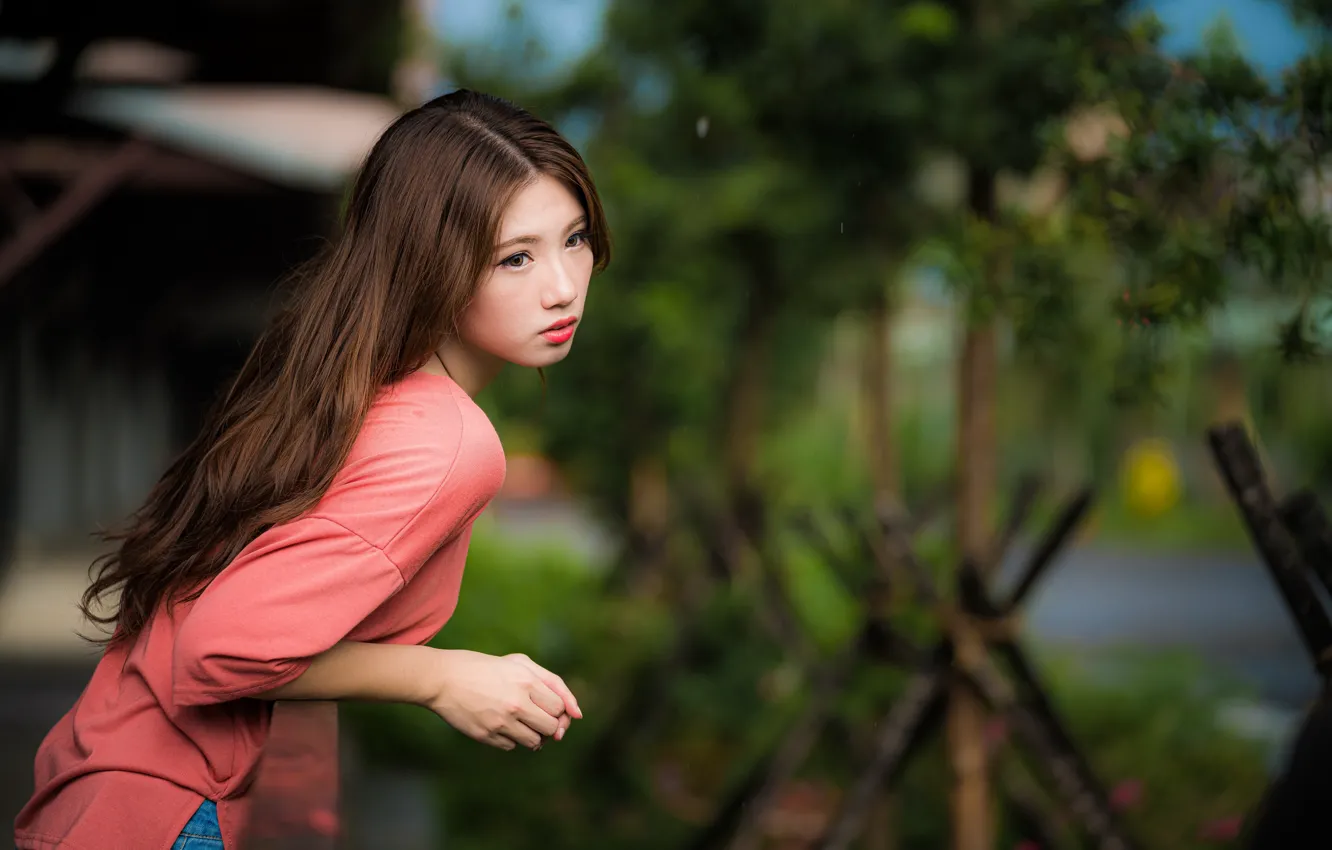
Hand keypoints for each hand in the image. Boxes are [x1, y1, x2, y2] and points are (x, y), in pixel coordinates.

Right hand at [426, 649, 580, 750]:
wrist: (443, 679)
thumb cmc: (487, 668)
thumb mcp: (521, 664)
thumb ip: (553, 683)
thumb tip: (577, 714)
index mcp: (527, 682)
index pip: (561, 708)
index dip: (558, 710)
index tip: (548, 707)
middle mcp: (516, 704)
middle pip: (552, 729)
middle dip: (549, 725)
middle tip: (535, 715)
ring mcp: (501, 722)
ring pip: (535, 742)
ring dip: (533, 735)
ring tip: (519, 721)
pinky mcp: (486, 736)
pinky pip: (511, 747)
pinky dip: (511, 739)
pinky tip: (500, 724)